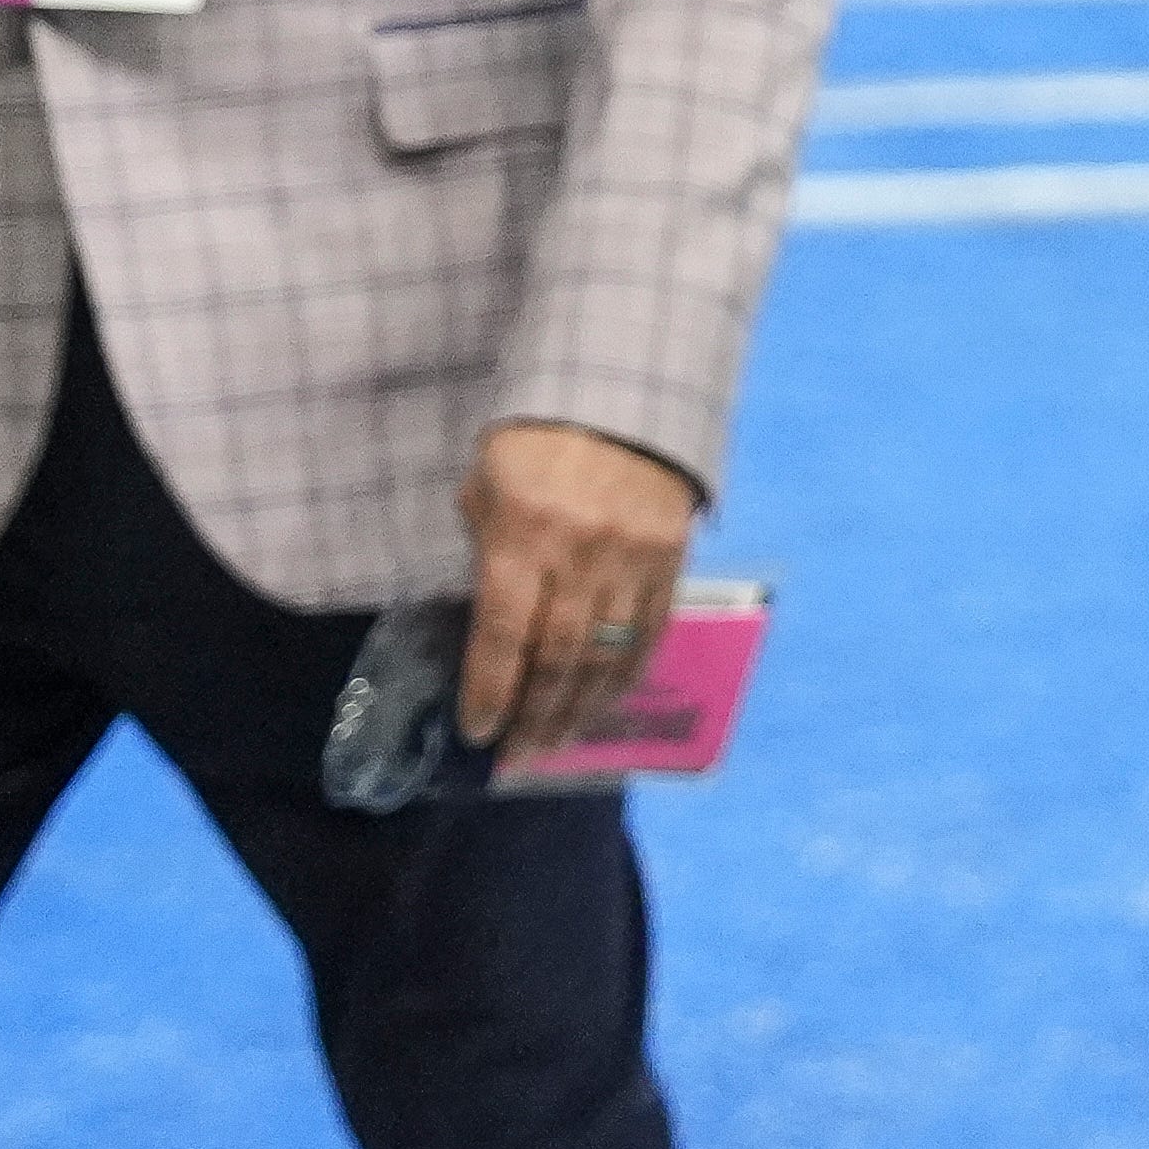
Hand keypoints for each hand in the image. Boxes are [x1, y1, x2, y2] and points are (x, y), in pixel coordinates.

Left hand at [453, 421, 695, 758]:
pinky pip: (650, 631)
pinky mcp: (670, 557)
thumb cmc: (536, 442)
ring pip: (605, 654)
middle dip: (535, 714)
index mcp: (522, 535)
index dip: (490, 691)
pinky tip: (606, 701)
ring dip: (579, 707)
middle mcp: (579, 554)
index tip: (478, 730)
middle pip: (557, 657)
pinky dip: (627, 675)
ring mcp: (631, 558)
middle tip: (519, 753)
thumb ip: (483, 550)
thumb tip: (488, 621)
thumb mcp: (487, 484)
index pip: (503, 634)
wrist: (622, 395)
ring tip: (557, 741)